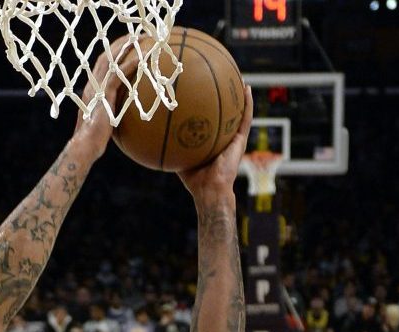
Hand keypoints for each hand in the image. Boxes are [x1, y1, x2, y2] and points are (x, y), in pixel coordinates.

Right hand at [71, 45, 133, 159]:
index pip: (101, 64)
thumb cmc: (93, 139)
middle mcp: (92, 84)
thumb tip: (117, 116)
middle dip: (120, 44)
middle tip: (136, 36)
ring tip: (141, 39)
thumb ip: (109, 113)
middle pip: (106, 56)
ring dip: (127, 47)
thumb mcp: (102, 122)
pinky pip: (119, 74)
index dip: (112, 53)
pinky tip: (142, 57)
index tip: (125, 45)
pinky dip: (130, 64)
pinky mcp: (105, 93)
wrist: (85, 144)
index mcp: (91, 89)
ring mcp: (97, 87)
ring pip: (113, 60)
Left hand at [177, 85, 253, 203]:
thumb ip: (169, 144)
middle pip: (224, 112)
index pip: (209, 119)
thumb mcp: (178, 157)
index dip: (206, 105)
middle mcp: (223, 137)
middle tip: (220, 76)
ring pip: (239, 112)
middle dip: (223, 96)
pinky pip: (245, 118)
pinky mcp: (241, 140)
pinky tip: (246, 88)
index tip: (202, 87)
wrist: (210, 189)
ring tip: (238, 76)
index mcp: (210, 140)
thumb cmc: (193, 179)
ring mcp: (233, 138)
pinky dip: (247, 103)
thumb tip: (151, 132)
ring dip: (239, 95)